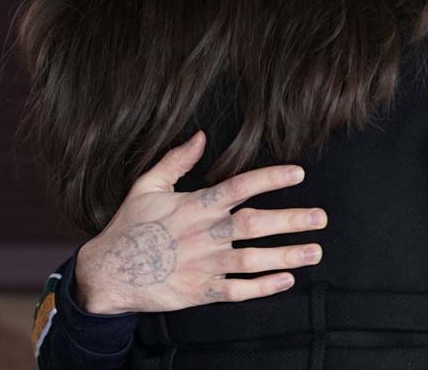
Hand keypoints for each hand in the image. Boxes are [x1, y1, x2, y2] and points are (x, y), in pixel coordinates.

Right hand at [74, 130, 327, 314]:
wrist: (107, 274)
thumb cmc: (130, 226)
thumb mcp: (146, 186)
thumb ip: (176, 160)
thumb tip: (201, 135)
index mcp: (195, 206)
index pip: (238, 187)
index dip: (269, 179)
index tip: (298, 174)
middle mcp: (203, 235)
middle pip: (253, 225)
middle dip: (290, 221)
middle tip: (321, 218)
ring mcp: (202, 265)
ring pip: (251, 260)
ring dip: (285, 255)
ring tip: (315, 251)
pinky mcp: (199, 292)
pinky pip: (237, 291)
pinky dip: (263, 287)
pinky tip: (287, 280)